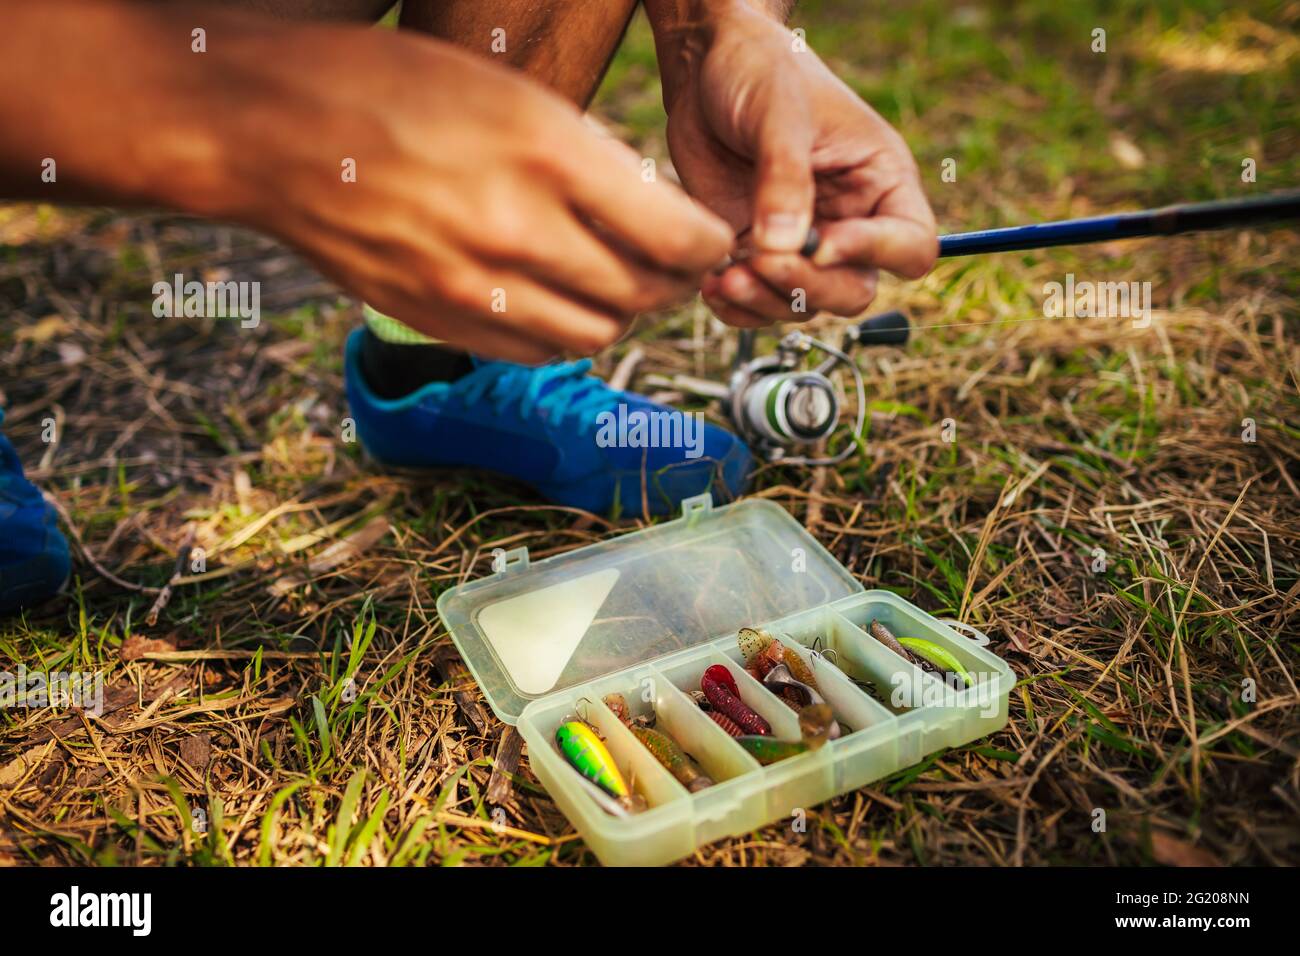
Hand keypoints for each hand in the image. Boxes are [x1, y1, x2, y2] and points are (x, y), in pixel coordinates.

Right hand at [214, 25, 734, 361]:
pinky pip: (534, 350)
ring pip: (595, 334)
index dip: (709, 244)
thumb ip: (589, 157)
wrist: (269, 130)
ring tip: (616, 282)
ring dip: (620, 313)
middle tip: (674, 263)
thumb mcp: (509, 90)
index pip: (678, 237)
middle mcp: (517, 230)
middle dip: (676, 282)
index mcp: (547, 153)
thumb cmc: (389, 87)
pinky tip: (557, 298)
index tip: (710, 236)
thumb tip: (653, 209)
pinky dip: (563, 332)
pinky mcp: (438, 321)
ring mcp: (473, 287)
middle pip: (644, 294)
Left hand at [653, 1, 937, 326]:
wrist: (707, 69)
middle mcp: (849, 222)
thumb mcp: (779, 113)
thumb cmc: (761, 71)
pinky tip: (711, 286)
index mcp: (881, 183)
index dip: (874, 254)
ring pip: (803, 304)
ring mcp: (801, 243)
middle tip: (763, 261)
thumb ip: (785, 177)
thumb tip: (783, 246)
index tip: (821, 243)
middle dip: (809, 286)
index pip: (909, 245)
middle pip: (854, 290)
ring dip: (766, 302)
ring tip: (727, 278)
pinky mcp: (756, 254)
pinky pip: (758, 303)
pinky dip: (737, 307)